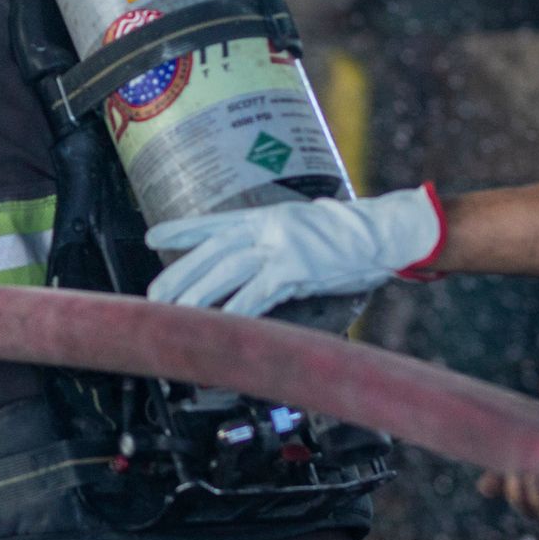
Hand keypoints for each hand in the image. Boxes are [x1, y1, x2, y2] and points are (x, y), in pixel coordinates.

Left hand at [145, 186, 443, 318]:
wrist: (386, 232)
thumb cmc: (349, 234)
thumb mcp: (303, 226)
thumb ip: (273, 239)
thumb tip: (249, 255)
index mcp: (267, 216)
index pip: (214, 222)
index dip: (181, 230)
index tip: (152, 237)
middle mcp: (267, 228)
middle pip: (212, 251)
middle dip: (179, 273)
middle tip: (153, 293)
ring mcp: (280, 248)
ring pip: (226, 271)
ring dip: (197, 294)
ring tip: (173, 312)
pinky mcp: (295, 270)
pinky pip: (256, 294)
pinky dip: (234, 310)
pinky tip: (217, 322)